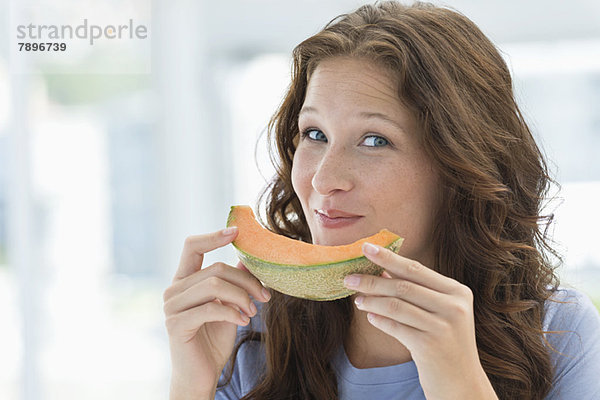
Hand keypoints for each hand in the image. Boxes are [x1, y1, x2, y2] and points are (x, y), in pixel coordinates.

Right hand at [163, 227, 270, 398]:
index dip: (213, 236)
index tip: (236, 231)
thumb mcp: (229, 305)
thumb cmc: (214, 338)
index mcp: (184, 280)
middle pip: (215, 268)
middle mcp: (173, 290)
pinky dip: (233, 313)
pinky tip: (244, 321)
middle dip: (246, 281)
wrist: (201, 374)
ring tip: (253, 312)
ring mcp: (171, 307)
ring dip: (242, 297)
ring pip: (214, 284)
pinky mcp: (176, 324)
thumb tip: (248, 258)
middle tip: (265, 296)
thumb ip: (233, 282)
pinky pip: (210, 308)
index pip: (192, 246)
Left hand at [343, 242, 497, 399]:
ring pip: (396, 306)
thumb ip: (416, 291)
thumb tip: (383, 269)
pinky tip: (369, 317)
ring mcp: (444, 327)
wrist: (463, 384)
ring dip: (371, 301)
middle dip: (372, 280)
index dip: (389, 257)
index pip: (416, 269)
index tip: (366, 247)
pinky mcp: (431, 346)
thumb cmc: (446, 344)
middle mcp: (455, 307)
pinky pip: (396, 327)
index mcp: (458, 292)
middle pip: (403, 286)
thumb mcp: (439, 313)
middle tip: (349, 278)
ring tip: (357, 300)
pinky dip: (380, 320)